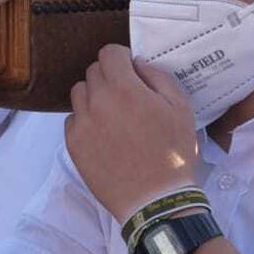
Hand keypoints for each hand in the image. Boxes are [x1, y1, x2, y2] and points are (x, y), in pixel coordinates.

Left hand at [64, 45, 198, 222]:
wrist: (155, 200)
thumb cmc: (173, 154)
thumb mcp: (181, 108)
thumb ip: (158, 77)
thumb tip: (138, 64)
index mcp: (124, 88)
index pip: (108, 53)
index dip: (121, 58)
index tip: (131, 72)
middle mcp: (97, 101)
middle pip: (93, 72)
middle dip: (109, 77)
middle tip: (126, 96)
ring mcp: (81, 123)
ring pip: (79, 93)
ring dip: (94, 96)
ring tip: (113, 115)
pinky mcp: (73, 144)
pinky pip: (73, 119)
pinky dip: (85, 120)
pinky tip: (104, 134)